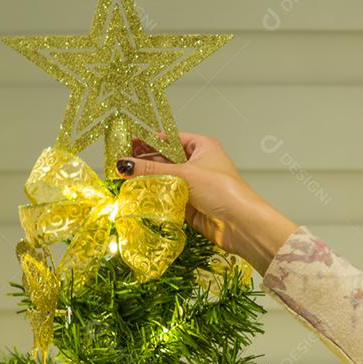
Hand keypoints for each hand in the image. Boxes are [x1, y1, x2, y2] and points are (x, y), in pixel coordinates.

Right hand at [116, 132, 297, 275]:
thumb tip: (123, 165)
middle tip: (121, 167)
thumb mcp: (184, 174)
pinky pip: (169, 199)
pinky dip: (156, 199)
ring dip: (150, 183)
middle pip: (166, 161)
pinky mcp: (192, 206)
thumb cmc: (221, 190)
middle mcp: (199, 164)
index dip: (149, 142)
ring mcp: (195, 186)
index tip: (126, 146)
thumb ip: (152, 170)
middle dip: (146, 164)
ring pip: (166, 181)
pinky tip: (138, 199)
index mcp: (203, 147)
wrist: (241, 224)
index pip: (170, 139)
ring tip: (124, 182)